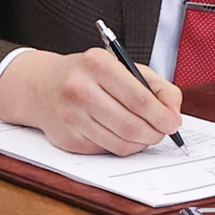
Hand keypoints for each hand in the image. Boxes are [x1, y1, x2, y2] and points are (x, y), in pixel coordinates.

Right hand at [0, 46, 182, 155]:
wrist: (40, 86)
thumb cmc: (87, 75)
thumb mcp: (121, 67)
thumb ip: (155, 86)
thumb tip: (173, 114)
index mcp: (97, 64)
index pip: (140, 99)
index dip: (162, 116)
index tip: (173, 123)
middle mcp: (80, 88)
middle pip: (131, 125)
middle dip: (154, 133)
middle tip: (161, 132)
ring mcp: (70, 115)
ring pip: (120, 142)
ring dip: (139, 143)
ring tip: (143, 133)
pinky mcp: (67, 138)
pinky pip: (106, 150)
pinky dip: (120, 146)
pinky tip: (118, 134)